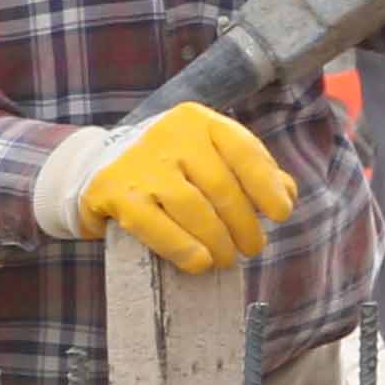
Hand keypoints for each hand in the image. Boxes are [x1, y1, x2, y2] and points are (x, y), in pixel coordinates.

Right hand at [55, 102, 296, 274]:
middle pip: (221, 186)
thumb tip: (286, 195)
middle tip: (253, 248)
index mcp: (199, 121)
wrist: (98, 165)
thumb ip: (249, 171)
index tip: (281, 214)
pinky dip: (183, 248)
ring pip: (193, 208)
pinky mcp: (113, 191)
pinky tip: (201, 263)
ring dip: (218, 241)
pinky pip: (155, 226)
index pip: (243, 151)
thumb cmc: (171, 165)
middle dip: (244, 224)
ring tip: (228, 259)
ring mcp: (139, 163)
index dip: (266, 185)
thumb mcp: (209, 156)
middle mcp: (169, 135)